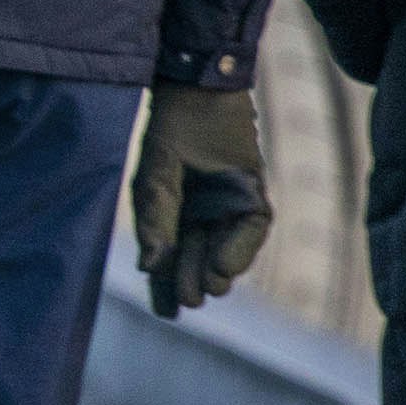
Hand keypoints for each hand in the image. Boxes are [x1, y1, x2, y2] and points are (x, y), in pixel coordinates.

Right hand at [131, 83, 268, 317]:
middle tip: (186, 300)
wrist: (202, 91)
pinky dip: (240, 249)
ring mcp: (229, 205)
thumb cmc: (171, 130)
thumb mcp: (154, 179)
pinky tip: (222, 266)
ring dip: (218, 270)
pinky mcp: (254, 192)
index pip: (168, 258)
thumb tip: (150, 266)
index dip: (166, 286)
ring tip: (207, 287)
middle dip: (192, 281)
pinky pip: (253, 228)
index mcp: (170, 213)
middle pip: (198, 259)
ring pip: (227, 249)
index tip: (167, 313)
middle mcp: (201, 213)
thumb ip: (154, 222)